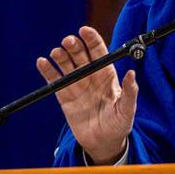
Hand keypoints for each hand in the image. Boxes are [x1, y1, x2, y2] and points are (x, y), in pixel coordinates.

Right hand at [36, 26, 136, 163]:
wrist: (103, 143)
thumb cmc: (119, 124)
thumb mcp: (127, 109)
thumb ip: (129, 92)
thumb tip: (132, 73)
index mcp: (107, 74)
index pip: (98, 51)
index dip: (91, 39)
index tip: (84, 30)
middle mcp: (91, 76)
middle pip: (80, 54)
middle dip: (74, 45)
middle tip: (69, 41)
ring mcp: (77, 85)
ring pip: (66, 64)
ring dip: (60, 56)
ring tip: (56, 52)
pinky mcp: (64, 96)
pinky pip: (54, 80)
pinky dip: (47, 70)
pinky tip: (42, 62)